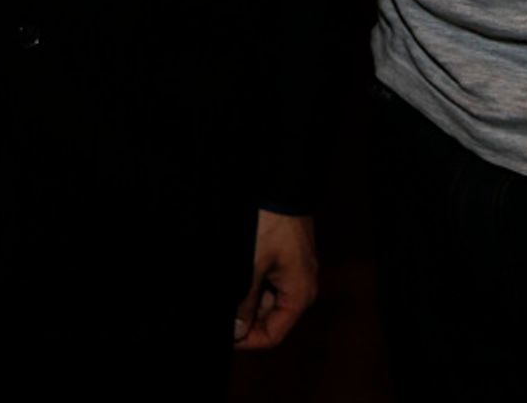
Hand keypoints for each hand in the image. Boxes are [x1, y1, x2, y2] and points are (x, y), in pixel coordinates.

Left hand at [233, 209, 317, 350]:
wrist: (281, 186)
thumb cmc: (271, 224)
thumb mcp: (253, 264)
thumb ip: (245, 301)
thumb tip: (237, 330)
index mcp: (300, 294)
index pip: (273, 335)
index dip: (248, 339)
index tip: (226, 334)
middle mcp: (302, 287)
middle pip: (270, 318)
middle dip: (244, 316)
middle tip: (223, 310)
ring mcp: (296, 272)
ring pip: (267, 299)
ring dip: (246, 299)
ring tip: (230, 287)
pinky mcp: (289, 258)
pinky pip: (269, 282)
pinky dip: (252, 283)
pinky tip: (239, 272)